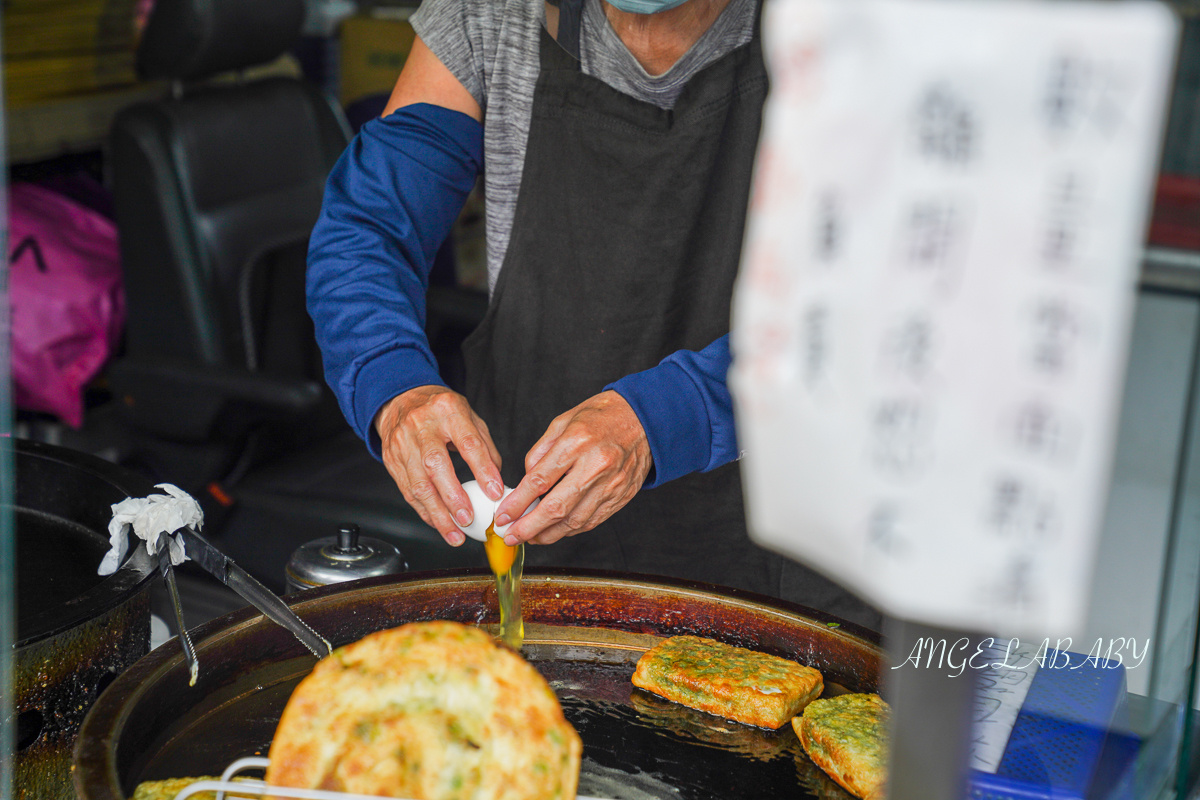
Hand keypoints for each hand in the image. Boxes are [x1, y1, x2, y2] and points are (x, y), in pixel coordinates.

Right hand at [375, 385, 503, 545]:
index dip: (482, 469)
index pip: (468, 442)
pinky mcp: (391, 460)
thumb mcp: (469, 416)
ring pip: (418, 485)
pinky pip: (407, 491)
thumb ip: (485, 446)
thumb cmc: (440, 410)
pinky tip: (438, 524)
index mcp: (448, 411)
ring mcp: (402, 444)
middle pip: (435, 465)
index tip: (495, 492)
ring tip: (454, 534)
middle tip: (468, 519)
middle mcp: (422, 427)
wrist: (401, 400)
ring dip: (437, 514)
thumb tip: (496, 478)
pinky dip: (424, 511)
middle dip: (453, 497)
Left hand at [496, 391, 651, 545]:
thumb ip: (541, 451)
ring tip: (530, 537)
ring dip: (548, 534)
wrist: (645, 420)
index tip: (502, 516)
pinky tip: (556, 530)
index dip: (517, 503)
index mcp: (577, 442)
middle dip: (528, 527)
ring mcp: (611, 485)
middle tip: (511, 536)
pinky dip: (571, 530)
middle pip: (556, 508)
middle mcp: (595, 466)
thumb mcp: (564, 421)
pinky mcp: (621, 497)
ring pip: (574, 521)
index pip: (540, 480)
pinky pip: (592, 521)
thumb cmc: (603, 417)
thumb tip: (526, 480)